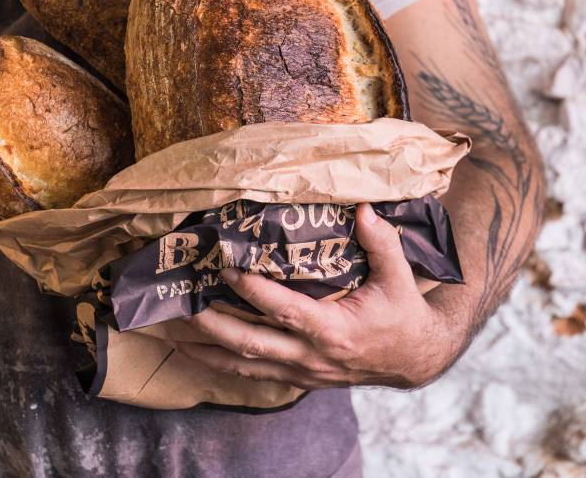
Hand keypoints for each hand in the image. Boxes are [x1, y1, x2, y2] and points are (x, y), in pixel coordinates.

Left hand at [172, 203, 466, 389]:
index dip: (255, 291)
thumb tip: (362, 208)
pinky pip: (253, 372)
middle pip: (251, 343)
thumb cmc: (403, 313)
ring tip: (171, 332)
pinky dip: (221, 362)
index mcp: (335, 330)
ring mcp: (303, 371)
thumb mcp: (400, 276)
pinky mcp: (298, 377)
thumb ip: (381, 242)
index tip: (227, 269)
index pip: (286, 311)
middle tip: (180, 304)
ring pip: (245, 364)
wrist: (414, 359)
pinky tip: (197, 351)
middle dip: (212, 325)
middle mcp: (312, 356)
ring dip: (206, 349)